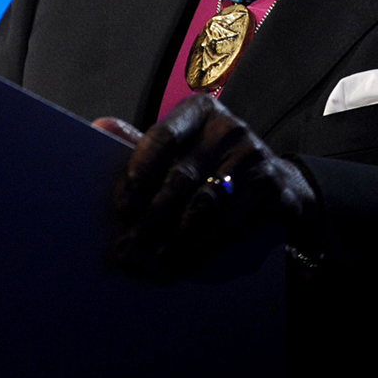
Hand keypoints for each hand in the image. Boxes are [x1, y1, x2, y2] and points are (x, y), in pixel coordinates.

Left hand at [92, 95, 320, 275]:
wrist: (277, 185)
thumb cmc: (213, 166)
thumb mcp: (184, 148)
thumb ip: (144, 144)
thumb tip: (100, 124)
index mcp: (200, 111)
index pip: (162, 136)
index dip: (138, 173)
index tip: (122, 209)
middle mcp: (229, 128)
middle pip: (180, 177)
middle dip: (149, 220)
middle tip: (127, 251)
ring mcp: (254, 156)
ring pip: (203, 205)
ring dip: (171, 240)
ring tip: (149, 265)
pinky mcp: (271, 187)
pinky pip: (229, 224)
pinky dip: (200, 249)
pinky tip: (180, 266)